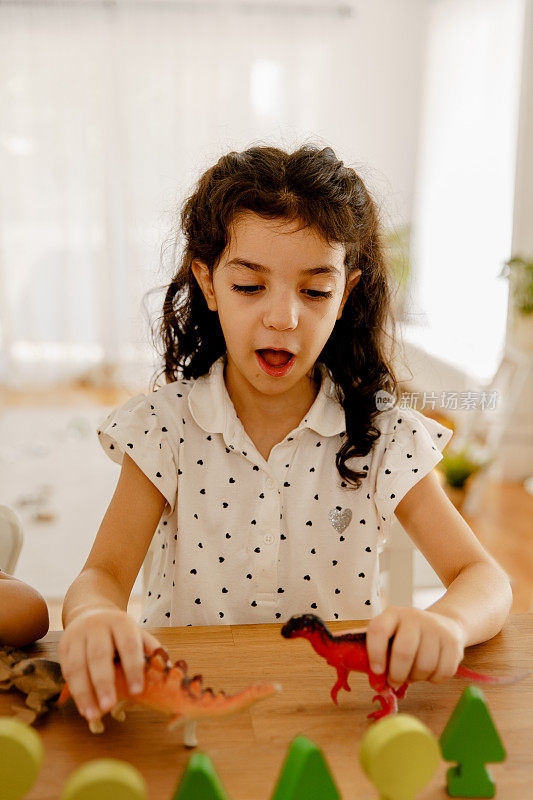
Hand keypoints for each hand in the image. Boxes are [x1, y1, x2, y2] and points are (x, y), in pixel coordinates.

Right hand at [57, 607, 161, 721]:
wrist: (90, 612)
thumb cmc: (119, 631)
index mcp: (121, 622)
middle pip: (99, 655)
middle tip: (109, 706)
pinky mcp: (63, 647)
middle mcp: (96, 626)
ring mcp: (77, 635)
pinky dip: (75, 692)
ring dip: (84, 693)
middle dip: (104, 683)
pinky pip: (67, 671)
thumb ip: (150, 650)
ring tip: (93, 714)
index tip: (138, 691)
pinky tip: (84, 707)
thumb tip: (167, 671)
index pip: (128, 645)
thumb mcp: (136, 633)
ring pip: (77, 665)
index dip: (133, 668)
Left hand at [365, 606, 466, 687]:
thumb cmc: (409, 635)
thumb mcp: (391, 635)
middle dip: (397, 674)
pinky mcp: (453, 642)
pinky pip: (443, 671)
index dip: (375, 653)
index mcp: (392, 614)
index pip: (379, 630)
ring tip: (412, 674)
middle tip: (393, 682)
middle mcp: (414, 617)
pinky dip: (434, 679)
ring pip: (425, 665)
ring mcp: (436, 628)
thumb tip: (374, 678)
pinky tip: (429, 672)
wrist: (444, 623)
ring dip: (416, 678)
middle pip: (404, 651)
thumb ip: (379, 652)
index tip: (377, 671)